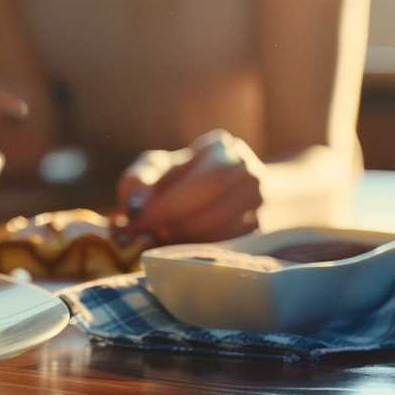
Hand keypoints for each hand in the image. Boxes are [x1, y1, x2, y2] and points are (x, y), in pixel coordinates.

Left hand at [117, 130, 264, 243]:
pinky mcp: (255, 228)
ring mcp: (258, 202)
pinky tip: (177, 244)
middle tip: (145, 235)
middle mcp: (250, 172)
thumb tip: (137, 206)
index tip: (139, 221)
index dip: (171, 205)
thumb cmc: (169, 178)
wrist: (197, 191)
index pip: (205, 180)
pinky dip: (199, 246)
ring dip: (187, 238)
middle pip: (219, 206)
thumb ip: (138, 182)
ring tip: (158, 237)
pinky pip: (230, 242)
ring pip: (225, 228)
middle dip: (177, 224)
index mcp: (223, 147)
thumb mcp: (149, 170)